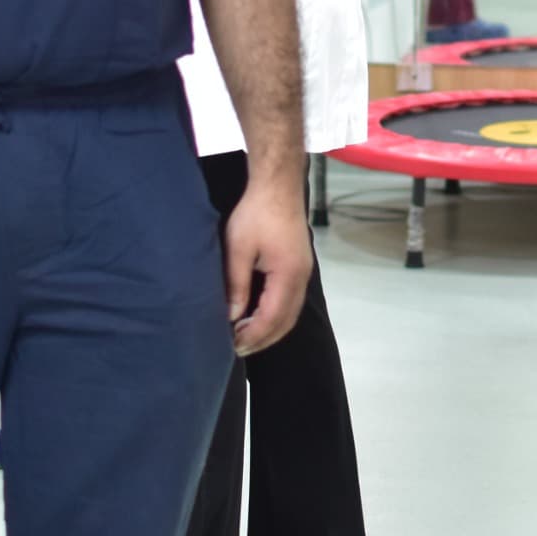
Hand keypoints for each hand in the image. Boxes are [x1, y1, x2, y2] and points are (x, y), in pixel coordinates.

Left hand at [223, 179, 312, 355]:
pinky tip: (258, 315)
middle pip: (286, 322)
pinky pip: (291, 301)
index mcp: (287, 275)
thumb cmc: (256, 213)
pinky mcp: (300, 266)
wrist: (278, 186)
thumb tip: (232, 316)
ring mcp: (304, 273)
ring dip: (270, 329)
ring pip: (291, 313)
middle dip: (263, 339)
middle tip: (238, 349)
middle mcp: (301, 278)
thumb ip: (236, 284)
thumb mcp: (238, 248)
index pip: (271, 318)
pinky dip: (276, 315)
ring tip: (246, 337)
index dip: (253, 336)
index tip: (232, 346)